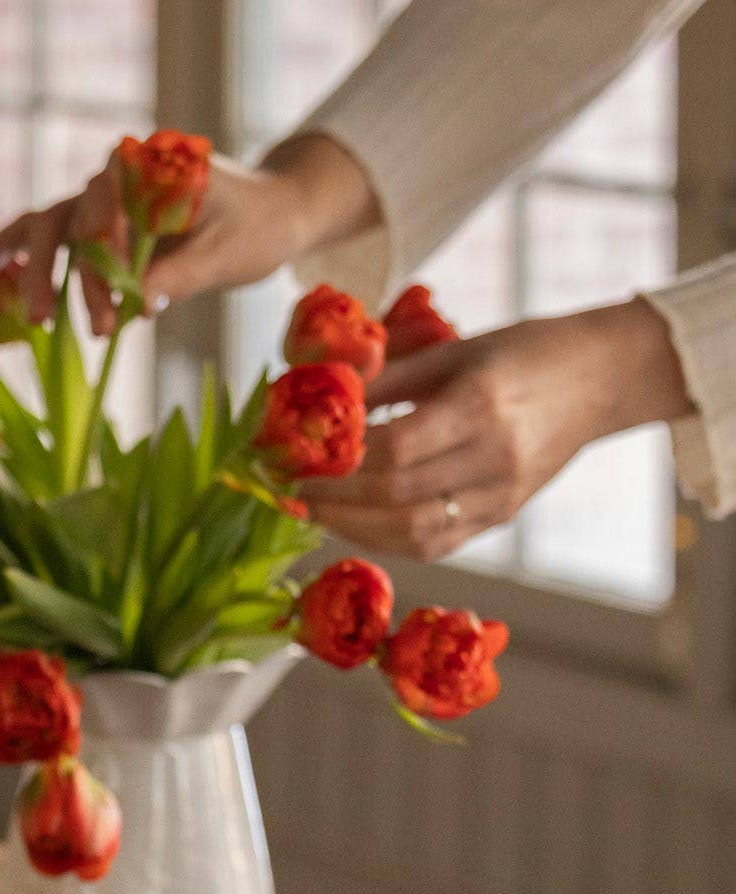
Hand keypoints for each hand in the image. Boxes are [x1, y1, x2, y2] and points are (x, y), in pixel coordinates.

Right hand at [0, 133, 376, 336]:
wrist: (275, 211)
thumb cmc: (258, 226)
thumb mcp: (228, 254)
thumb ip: (181, 275)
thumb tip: (135, 306)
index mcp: (154, 167)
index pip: (108, 205)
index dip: (101, 255)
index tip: (116, 304)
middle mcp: (122, 176)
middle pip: (70, 216)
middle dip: (51, 269)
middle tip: (43, 319)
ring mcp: (109, 198)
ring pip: (54, 224)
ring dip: (32, 266)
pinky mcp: (105, 223)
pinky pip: (56, 234)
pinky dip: (21, 250)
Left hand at [300, 299, 694, 560]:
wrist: (604, 377)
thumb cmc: (524, 351)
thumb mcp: (454, 349)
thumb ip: (387, 380)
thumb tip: (317, 399)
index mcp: (480, 406)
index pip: (395, 449)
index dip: (338, 462)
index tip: (294, 455)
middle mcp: (494, 458)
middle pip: (396, 497)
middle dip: (332, 499)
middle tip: (288, 488)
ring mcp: (501, 495)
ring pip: (413, 533)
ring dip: (352, 527)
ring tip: (314, 509)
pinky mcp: (502, 516)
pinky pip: (435, 544)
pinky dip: (386, 538)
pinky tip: (354, 522)